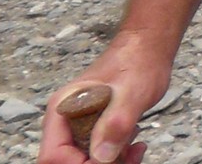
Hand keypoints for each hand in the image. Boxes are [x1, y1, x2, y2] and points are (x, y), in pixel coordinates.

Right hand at [37, 33, 168, 163]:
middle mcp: (65, 121)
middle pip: (67, 161)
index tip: (106, 160)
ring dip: (110, 163)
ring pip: (84, 161)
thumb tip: (101, 156)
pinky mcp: (95, 129)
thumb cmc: (138, 62)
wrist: (149, 49)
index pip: (53, 155)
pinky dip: (117, 158)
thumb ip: (115, 123)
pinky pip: (99, 155)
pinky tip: (136, 145)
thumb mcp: (131, 93)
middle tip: (127, 157)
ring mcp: (79, 126)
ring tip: (135, 148)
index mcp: (62, 110)